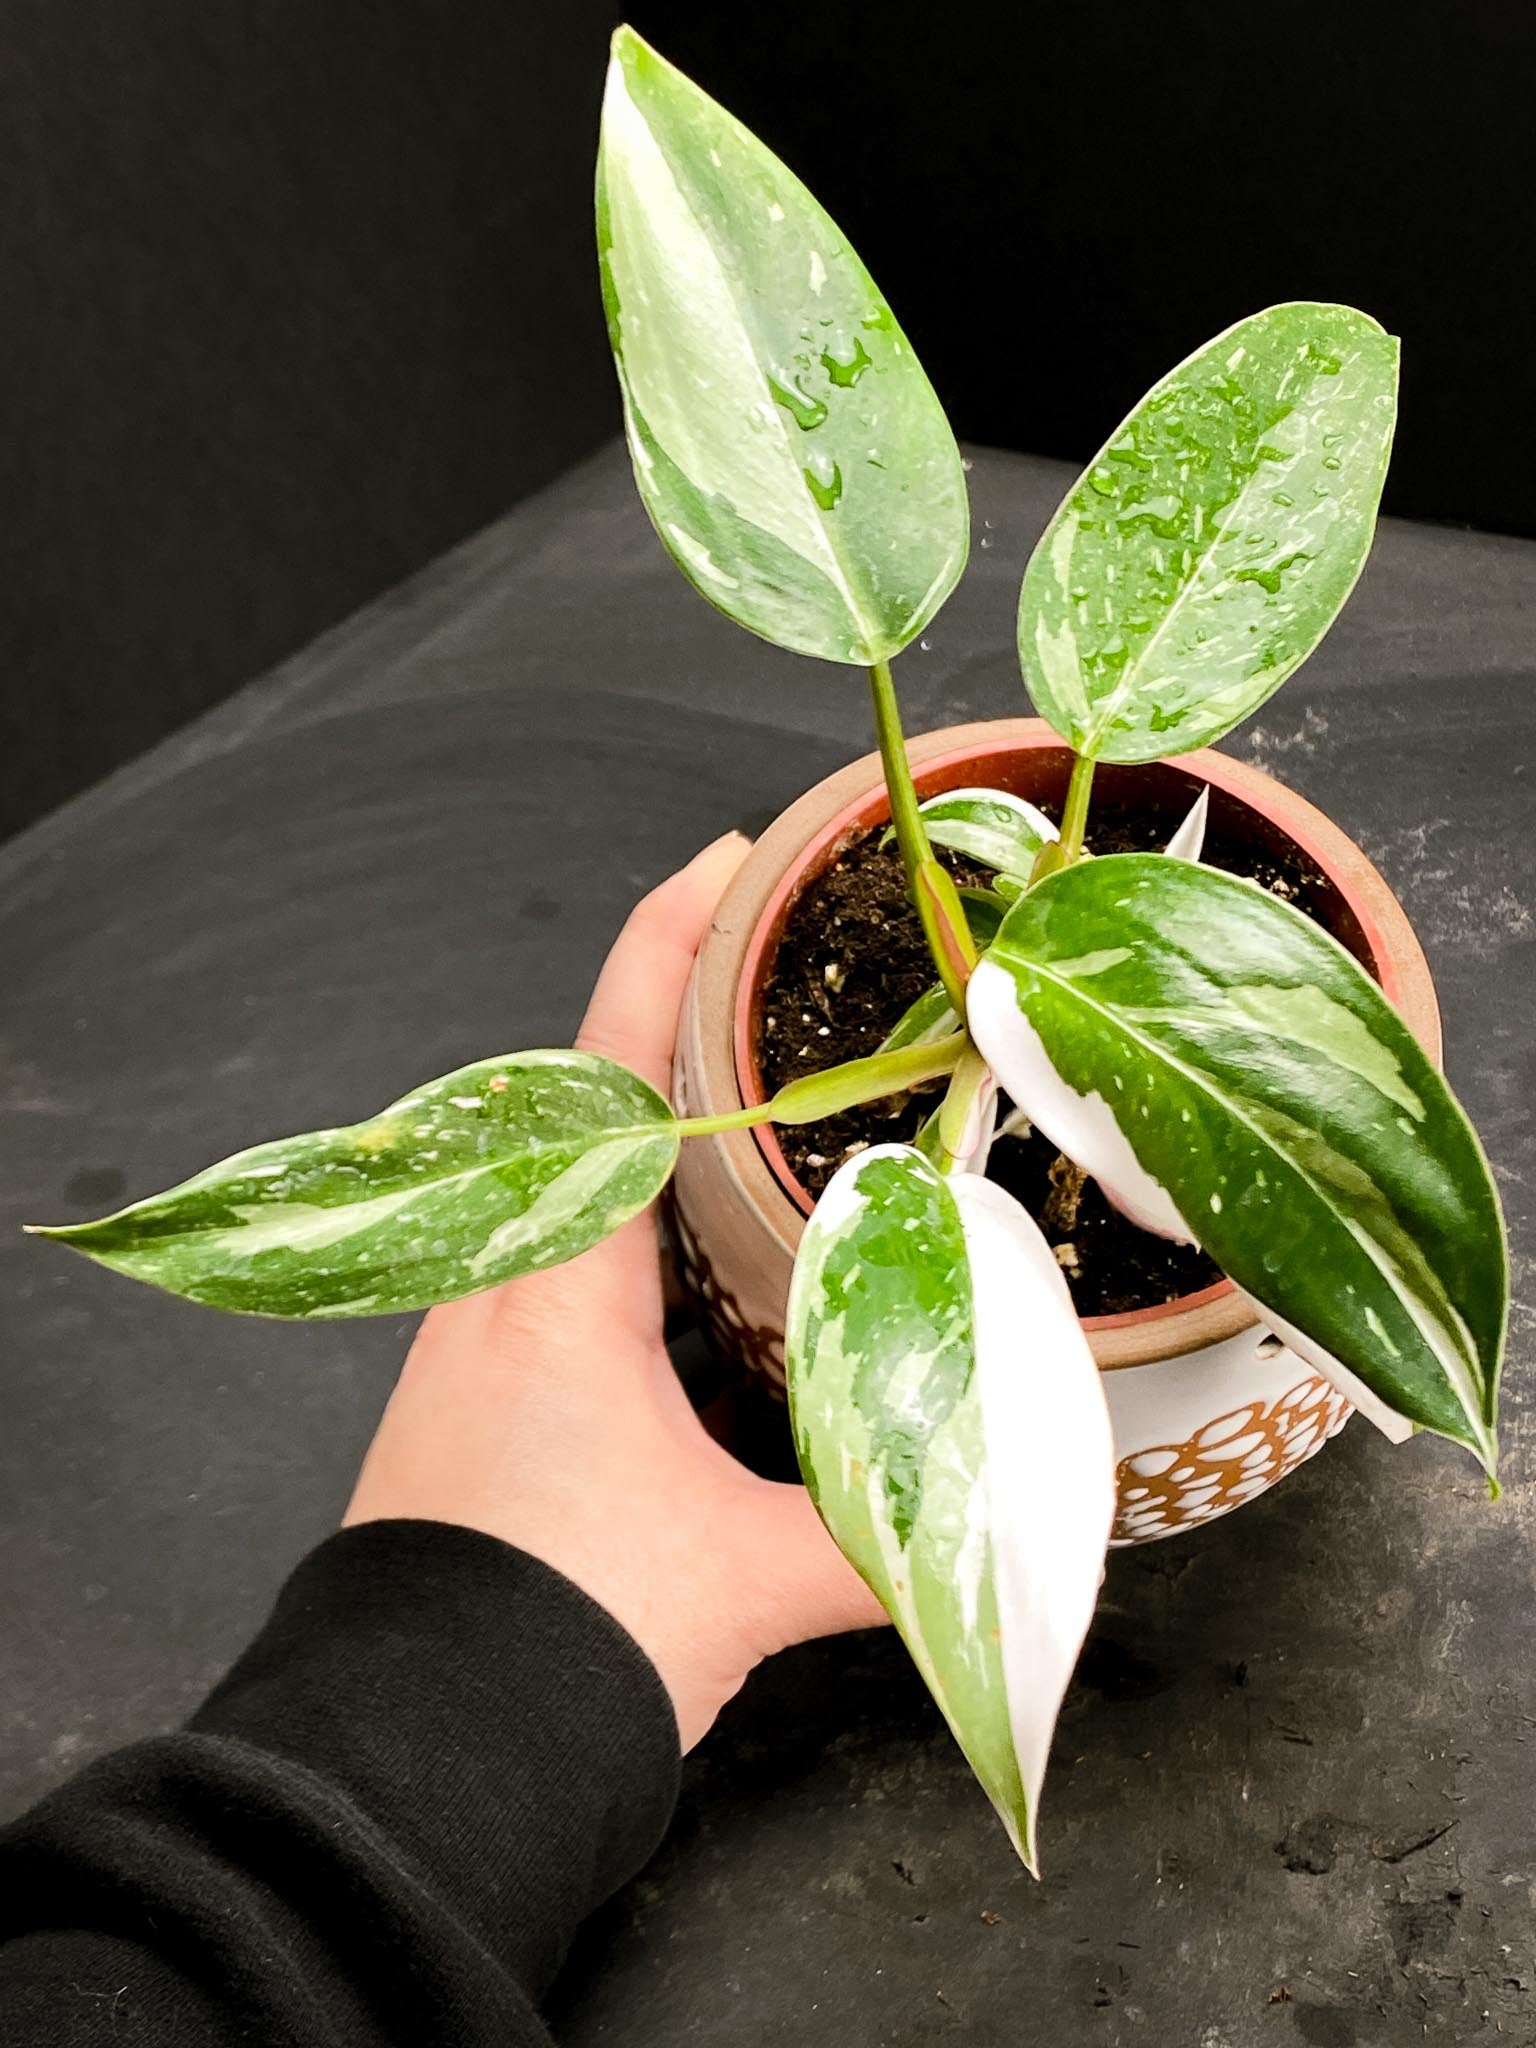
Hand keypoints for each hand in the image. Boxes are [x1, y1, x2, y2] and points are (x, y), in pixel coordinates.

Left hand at [344, 832, 885, 1748]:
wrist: (416, 1757)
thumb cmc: (558, 1630)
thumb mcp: (745, 1572)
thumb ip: (895, 1535)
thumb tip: (1042, 1531)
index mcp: (554, 1275)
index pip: (610, 1061)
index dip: (669, 942)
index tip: (732, 857)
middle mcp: (501, 1280)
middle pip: (593, 1098)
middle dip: (688, 1022)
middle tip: (795, 974)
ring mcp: (482, 1335)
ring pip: (580, 1183)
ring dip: (665, 1127)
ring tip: (774, 1097)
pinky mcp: (486, 1395)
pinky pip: (569, 1259)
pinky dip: (642, 1221)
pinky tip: (711, 1256)